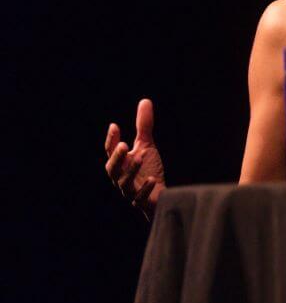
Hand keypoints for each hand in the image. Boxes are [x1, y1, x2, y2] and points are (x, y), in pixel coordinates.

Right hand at [104, 98, 165, 218]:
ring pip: (124, 183)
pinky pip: (140, 198)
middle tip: (123, 145)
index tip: (114, 126)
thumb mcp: (147, 146)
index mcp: (120, 163)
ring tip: (141, 156)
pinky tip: (151, 179)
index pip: (111, 151)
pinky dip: (145, 189)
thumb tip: (145, 101)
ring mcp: (130, 191)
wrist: (158, 196)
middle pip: (113, 169)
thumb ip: (143, 126)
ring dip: (132, 170)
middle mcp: (121, 177)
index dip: (111, 140)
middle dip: (117, 157)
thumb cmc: (148, 170)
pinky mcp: (142, 202)